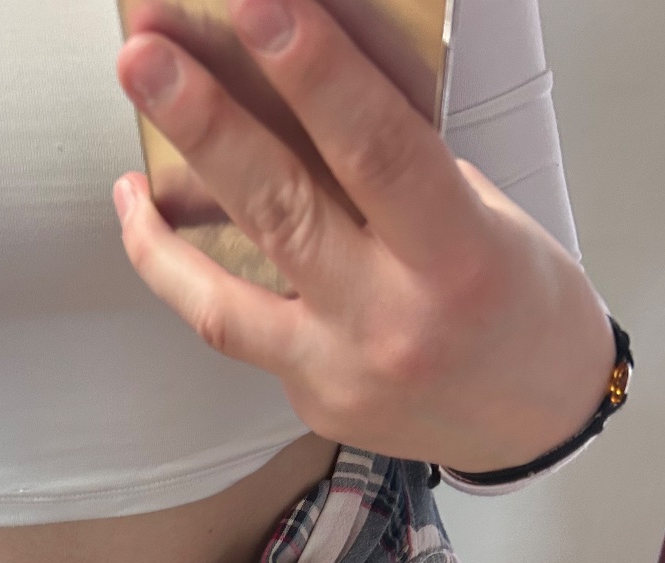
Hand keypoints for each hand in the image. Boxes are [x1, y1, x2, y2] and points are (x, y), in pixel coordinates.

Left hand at [113, 0, 615, 475]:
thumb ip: (400, 168)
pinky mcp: (310, 402)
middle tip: (144, 60)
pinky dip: (192, 281)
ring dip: (161, 236)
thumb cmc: (519, 299)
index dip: (315, 75)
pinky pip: (235, 332)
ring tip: (130, 176)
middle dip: (205, 127)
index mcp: (460, 260)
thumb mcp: (486, 217)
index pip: (378, 152)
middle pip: (282, 213)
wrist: (534, 419)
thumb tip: (306, 89)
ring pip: (223, 303)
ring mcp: (341, 373)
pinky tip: (162, 234)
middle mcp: (393, 323)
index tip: (258, 8)